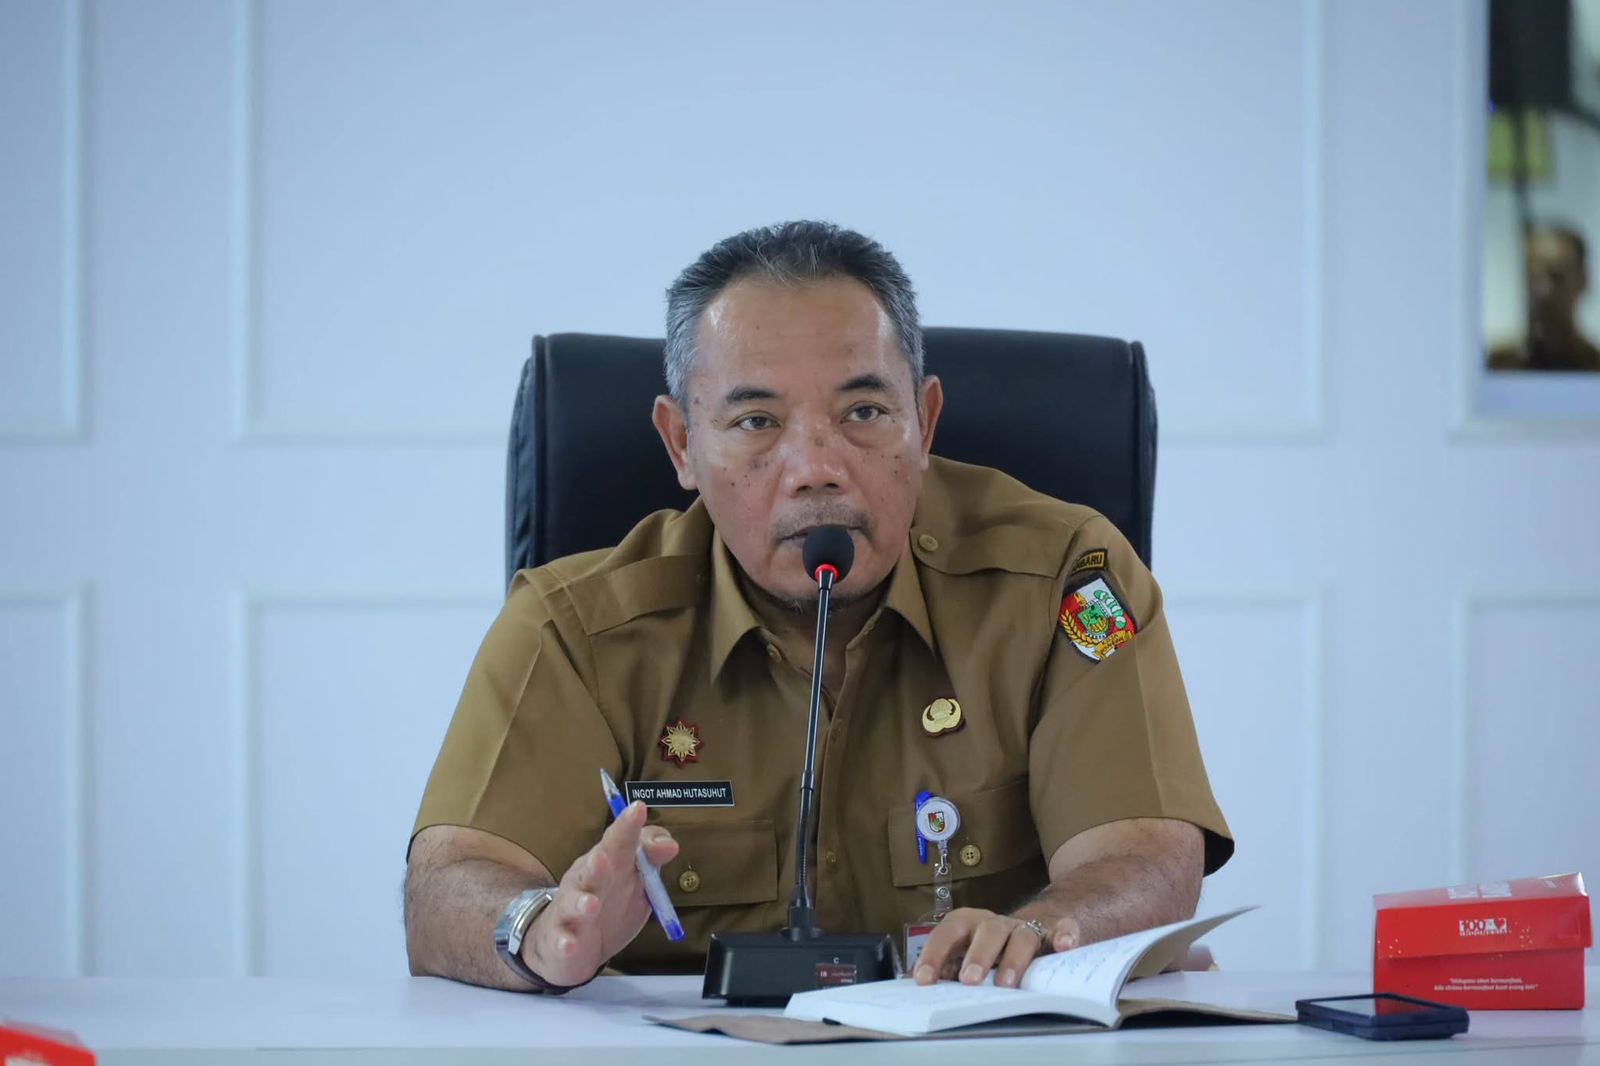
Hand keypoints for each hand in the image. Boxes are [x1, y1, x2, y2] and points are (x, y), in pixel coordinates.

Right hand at [519, 801, 677, 986]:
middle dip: (598, 862)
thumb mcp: (633, 877)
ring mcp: (571, 909)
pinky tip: (570, 944)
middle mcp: (586, 881)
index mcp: (607, 862)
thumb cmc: (605, 900)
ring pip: (574, 903)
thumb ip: (650, 857)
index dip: (627, 826)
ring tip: (591, 904)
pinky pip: (562, 941)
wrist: (568, 944)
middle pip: (593, 868)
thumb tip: (671, 845)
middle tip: (603, 855)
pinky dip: (566, 942)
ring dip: (582, 902)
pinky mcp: (561, 938)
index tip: (639, 809)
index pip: (618, 840)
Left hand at [912, 907, 1081, 988]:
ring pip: (1022, 935)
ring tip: (1006, 983)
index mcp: (969, 924)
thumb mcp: (964, 953)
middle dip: (977, 956)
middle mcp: (997, 923)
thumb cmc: (992, 946)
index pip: (948, 934)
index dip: (934, 955)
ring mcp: (1027, 926)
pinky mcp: (1055, 931)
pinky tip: (1064, 947)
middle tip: (969, 980)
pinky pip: (1063, 929)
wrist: (1036, 924)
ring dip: (1013, 959)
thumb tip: (907, 981)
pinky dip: (1064, 936)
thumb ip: (942, 965)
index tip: (923, 980)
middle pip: (987, 932)